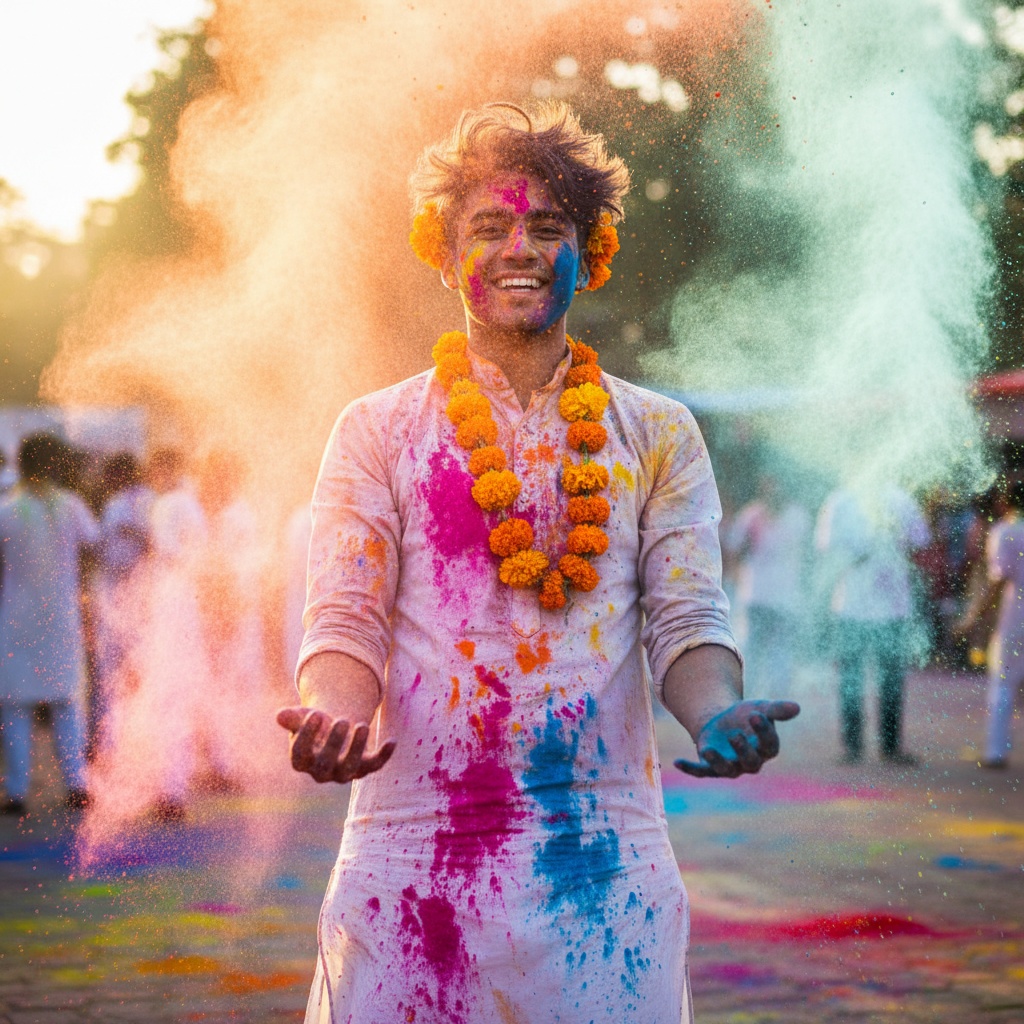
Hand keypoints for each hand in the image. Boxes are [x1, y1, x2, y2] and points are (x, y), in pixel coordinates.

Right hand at [276, 707, 395, 783]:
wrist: (334, 729)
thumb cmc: (316, 724)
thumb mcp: (303, 717)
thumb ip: (292, 718)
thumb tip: (280, 716)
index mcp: (301, 761)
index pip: (301, 754)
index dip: (307, 735)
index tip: (315, 713)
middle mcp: (320, 772)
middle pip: (325, 764)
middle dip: (334, 743)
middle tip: (342, 720)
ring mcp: (343, 772)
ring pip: (350, 768)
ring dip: (357, 748)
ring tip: (363, 725)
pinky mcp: (363, 768)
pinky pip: (374, 766)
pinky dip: (384, 755)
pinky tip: (392, 741)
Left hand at [674, 699, 799, 778]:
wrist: (724, 720)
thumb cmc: (747, 716)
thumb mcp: (761, 708)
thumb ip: (777, 709)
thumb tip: (797, 707)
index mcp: (766, 748)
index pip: (769, 744)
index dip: (764, 731)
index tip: (755, 714)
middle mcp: (750, 762)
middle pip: (750, 762)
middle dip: (742, 750)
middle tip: (735, 735)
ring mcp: (730, 766)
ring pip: (726, 770)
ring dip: (717, 761)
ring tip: (707, 749)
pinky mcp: (711, 767)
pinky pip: (701, 771)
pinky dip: (690, 769)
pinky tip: (676, 762)